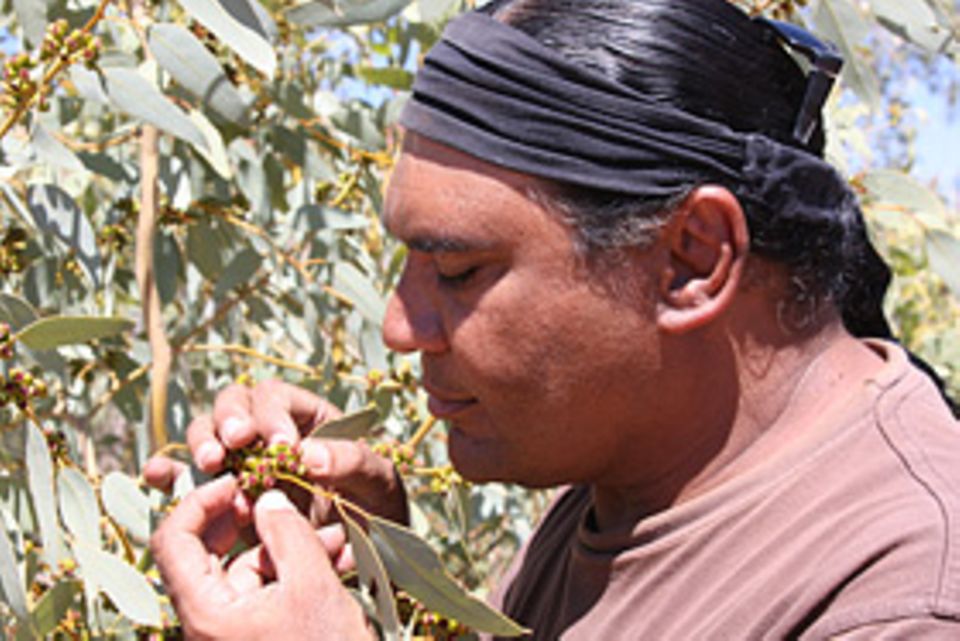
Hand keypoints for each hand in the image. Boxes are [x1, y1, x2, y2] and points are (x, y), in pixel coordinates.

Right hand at [144, 380, 408, 525]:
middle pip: (233, 405)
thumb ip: (353, 461)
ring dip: (202, 444)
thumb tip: (309, 454)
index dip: (271, 414)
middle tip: (234, 443)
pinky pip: (189, 477)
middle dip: (227, 420)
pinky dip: (169, 472)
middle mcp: (267, 431)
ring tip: (209, 466)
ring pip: (208, 434)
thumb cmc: (376, 507)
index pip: (275, 396)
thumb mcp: (379, 481)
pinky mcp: (224, 494)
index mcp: (306, 416)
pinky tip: (157, 475)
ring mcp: (242, 461)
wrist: (365, 553)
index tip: (281, 445)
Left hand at [151, 475, 371, 640]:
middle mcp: (207, 625)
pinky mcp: (256, 638)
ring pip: (243, 571)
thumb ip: (287, 532)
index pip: (173, 541)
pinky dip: (293, 571)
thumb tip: (266, 497)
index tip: (238, 482)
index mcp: (205, 614)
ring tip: (332, 534)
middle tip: (274, 498)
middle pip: (205, 554)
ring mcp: (231, 634)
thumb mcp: (311, 584)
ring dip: (284, 545)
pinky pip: (264, 592)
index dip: (200, 501)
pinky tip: (334, 558)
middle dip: (245, 520)